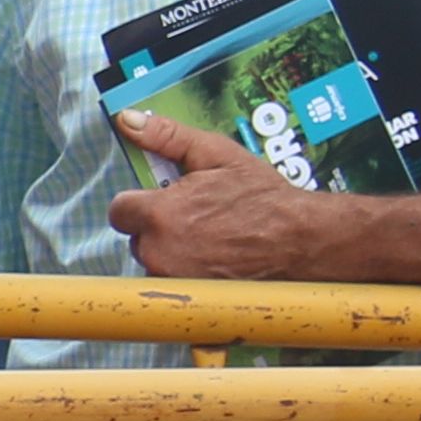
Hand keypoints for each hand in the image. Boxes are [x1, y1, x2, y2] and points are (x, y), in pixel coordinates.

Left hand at [103, 110, 340, 278]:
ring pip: (155, 261)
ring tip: (210, 239)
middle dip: (159, 227)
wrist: (300, 239)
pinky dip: (187, 273)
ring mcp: (173, 279)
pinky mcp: (190, 299)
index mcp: (158, 215)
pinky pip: (174, 282)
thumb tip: (128, 121)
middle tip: (197, 218)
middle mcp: (158, 252)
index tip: (165, 201)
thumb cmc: (262, 197)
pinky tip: (215, 259)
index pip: (120, 210)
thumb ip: (166, 137)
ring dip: (172, 251)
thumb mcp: (216, 154)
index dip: (142, 203)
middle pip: (137, 237)